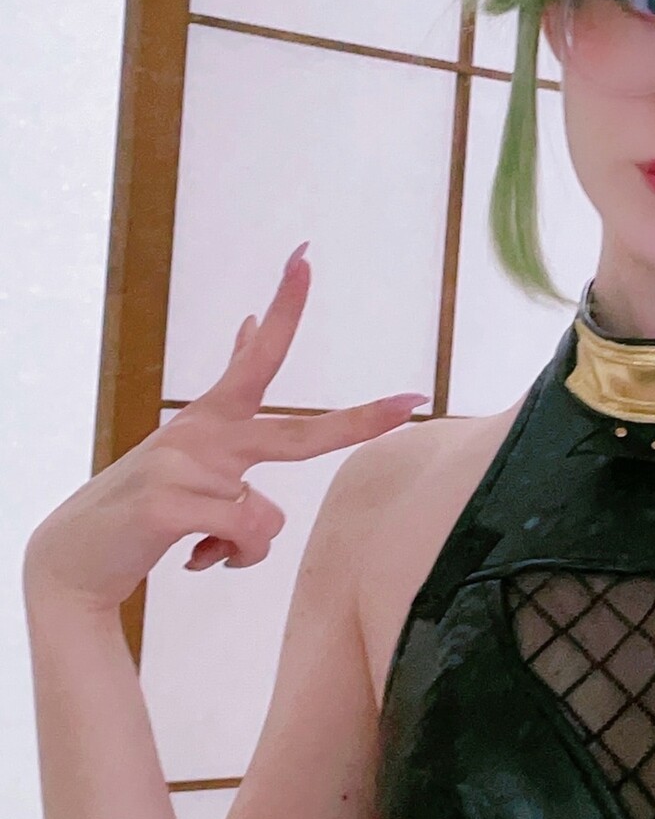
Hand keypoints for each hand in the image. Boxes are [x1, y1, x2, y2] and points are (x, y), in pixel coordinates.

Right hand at [23, 244, 429, 612]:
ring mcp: (183, 466)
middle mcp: (200, 434)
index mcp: (209, 419)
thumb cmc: (148, 507)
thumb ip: (228, 398)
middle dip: (361, 422)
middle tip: (414, 402)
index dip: (283, 309)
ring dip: (244, 546)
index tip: (303, 258)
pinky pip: (245, 537)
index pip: (254, 359)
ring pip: (268, 516)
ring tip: (202, 545)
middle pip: (298, 433)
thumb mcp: (191, 448)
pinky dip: (231, 560)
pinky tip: (194, 558)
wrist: (75, 557)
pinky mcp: (169, 505)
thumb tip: (248, 323)